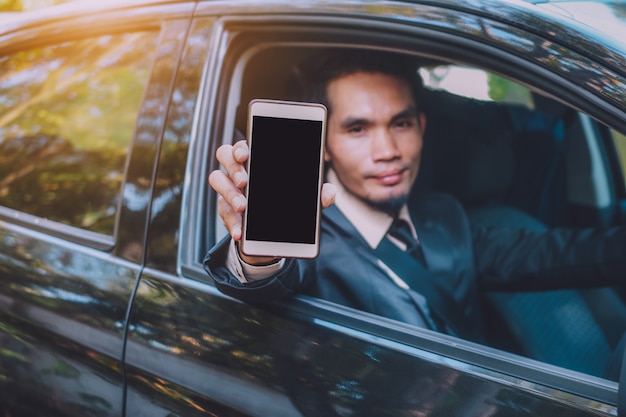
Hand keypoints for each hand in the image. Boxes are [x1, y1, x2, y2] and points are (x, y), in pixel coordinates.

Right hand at [208, 140, 335, 264]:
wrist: (271, 238)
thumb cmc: (286, 207)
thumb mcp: (303, 201)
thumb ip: (316, 196)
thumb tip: (329, 193)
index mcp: (256, 161)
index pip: (242, 146)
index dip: (240, 147)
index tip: (246, 154)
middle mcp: (239, 171)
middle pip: (224, 155)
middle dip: (233, 167)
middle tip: (245, 181)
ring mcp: (229, 190)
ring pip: (217, 180)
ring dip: (229, 193)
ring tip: (243, 206)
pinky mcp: (226, 211)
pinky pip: (223, 213)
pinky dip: (232, 223)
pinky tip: (240, 231)